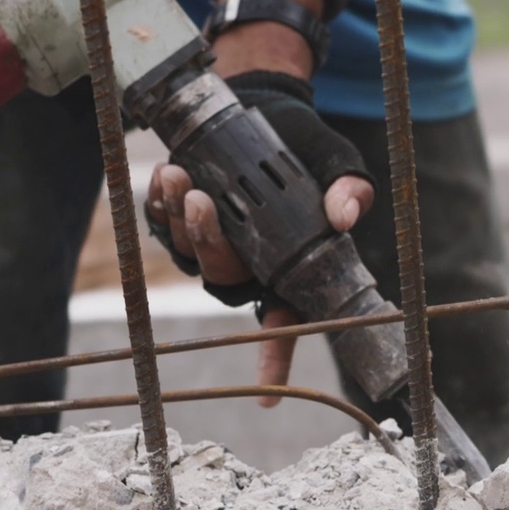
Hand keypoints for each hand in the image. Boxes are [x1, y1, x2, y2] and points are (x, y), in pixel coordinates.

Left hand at [145, 72, 374, 407]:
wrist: (271, 112)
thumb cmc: (308, 150)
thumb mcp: (339, 166)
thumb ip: (349, 191)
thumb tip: (344, 215)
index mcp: (288, 270)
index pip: (284, 326)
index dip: (274, 360)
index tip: (266, 397)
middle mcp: (248, 265)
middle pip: (222, 276)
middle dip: (208, 241)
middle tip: (204, 201)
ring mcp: (213, 242)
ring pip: (189, 252)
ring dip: (179, 218)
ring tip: (179, 177)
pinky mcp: (184, 218)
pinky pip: (163, 226)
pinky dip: (159, 205)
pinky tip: (165, 179)